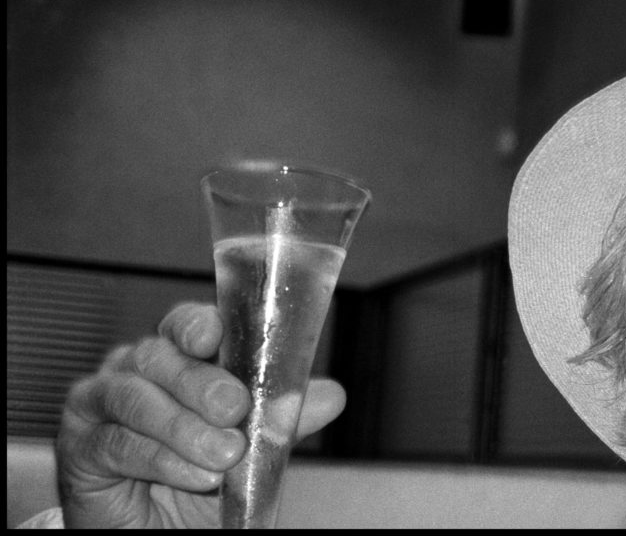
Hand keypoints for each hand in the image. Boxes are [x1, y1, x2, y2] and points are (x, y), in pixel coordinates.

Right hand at [55, 302, 345, 527]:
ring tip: (224, 455)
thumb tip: (331, 395)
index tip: (214, 337)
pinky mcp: (80, 447)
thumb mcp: (252, 445)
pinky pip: (117, 443)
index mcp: (178, 357)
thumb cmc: (198, 475)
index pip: (185, 324)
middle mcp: (135, 370)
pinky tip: (193, 475)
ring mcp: (100, 404)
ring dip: (184, 427)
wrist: (161, 529)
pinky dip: (160, 459)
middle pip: (160, 356)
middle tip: (235, 409)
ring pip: (136, 397)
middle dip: (201, 383)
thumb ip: (284, 417)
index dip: (197, 324)